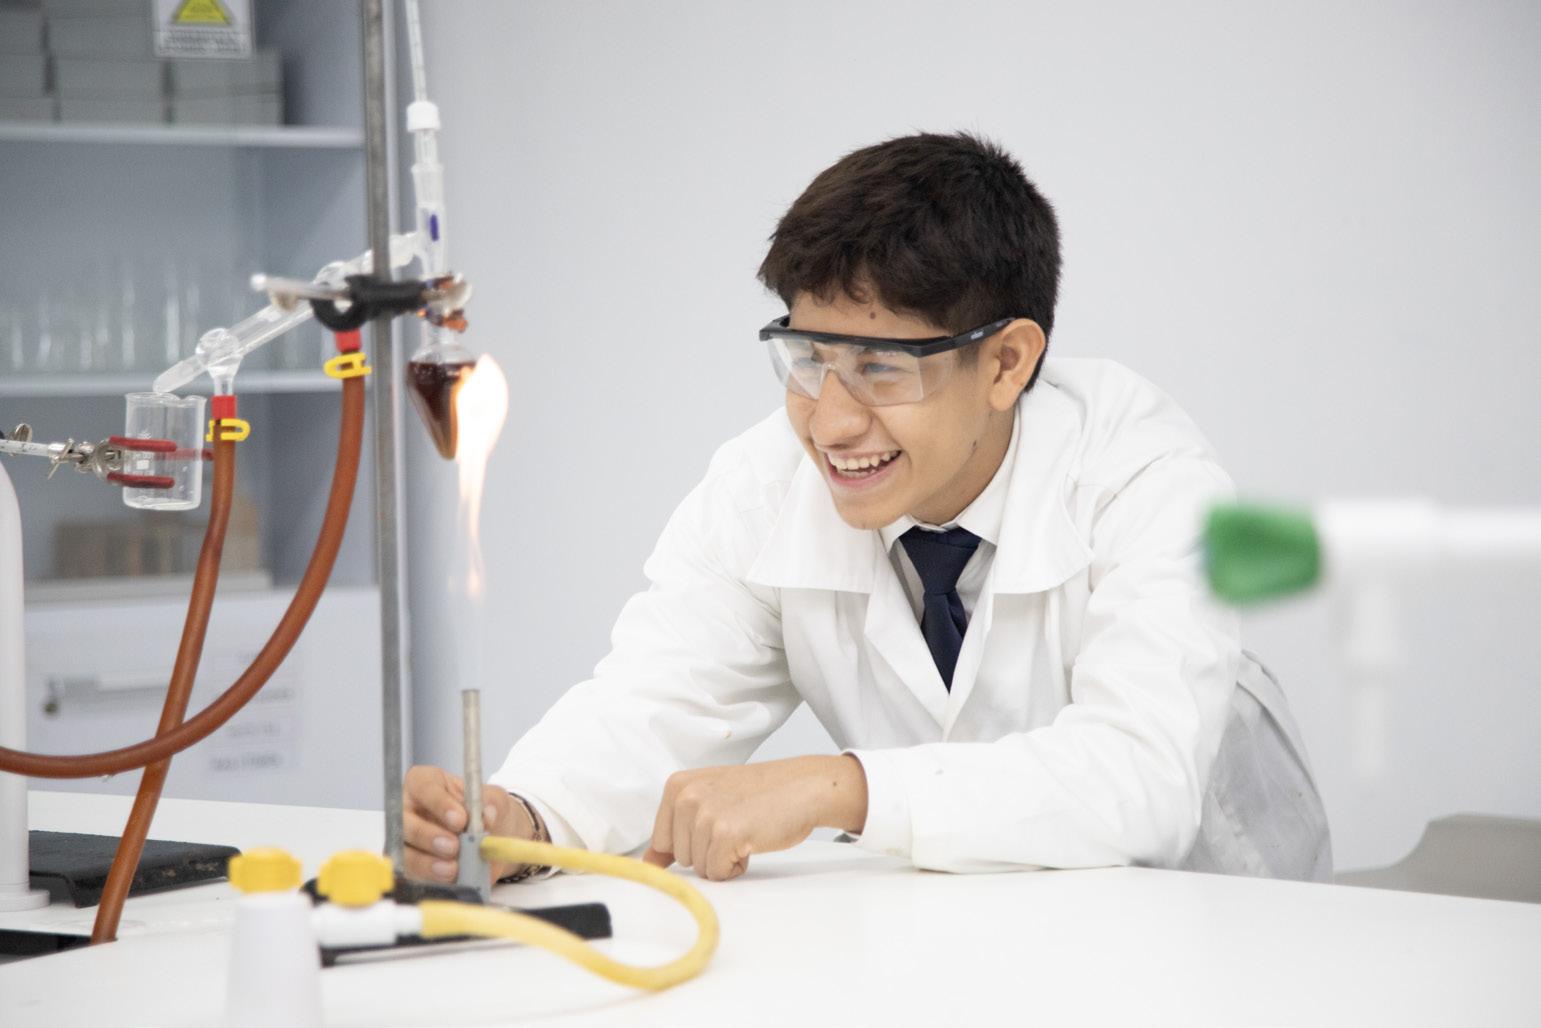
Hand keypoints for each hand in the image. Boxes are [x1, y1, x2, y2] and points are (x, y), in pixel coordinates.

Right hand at [402, 764, 534, 883]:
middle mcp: (408, 810)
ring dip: (427, 862)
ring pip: (404, 852)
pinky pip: (413, 875)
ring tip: (452, 868)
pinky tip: (448, 880)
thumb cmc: (483, 808)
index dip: (439, 803)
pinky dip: (431, 879)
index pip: (423, 786)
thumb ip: (491, 803)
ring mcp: (405, 840)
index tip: (460, 819)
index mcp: (425, 782)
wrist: (492, 835)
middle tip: (453, 846)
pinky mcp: (409, 866)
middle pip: (405, 822)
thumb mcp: (493, 798)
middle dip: (428, 836)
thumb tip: (487, 815)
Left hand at [642, 755, 867, 881]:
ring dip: (724, 859)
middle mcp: (686, 796)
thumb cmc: (760, 795)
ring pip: (699, 868)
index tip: (715, 825)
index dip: (692, 843)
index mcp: (677, 785)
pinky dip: (737, 867)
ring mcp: (704, 814)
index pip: (662, 841)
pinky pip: (718, 873)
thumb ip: (675, 830)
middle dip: (708, 852)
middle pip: (680, 858)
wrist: (803, 787)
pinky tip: (751, 842)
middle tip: (736, 825)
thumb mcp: (710, 800)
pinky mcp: (725, 833)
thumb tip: (646, 864)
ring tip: (745, 831)